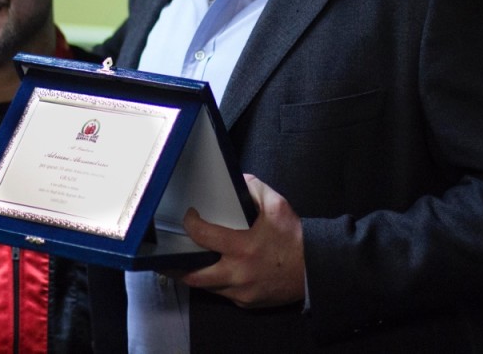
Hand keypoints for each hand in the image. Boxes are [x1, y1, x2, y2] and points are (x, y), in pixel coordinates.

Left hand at [176, 174, 304, 308]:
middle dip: (175, 266)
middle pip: (194, 275)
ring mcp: (241, 292)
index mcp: (242, 248)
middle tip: (166, 255)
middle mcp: (238, 274)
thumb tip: (236, 181)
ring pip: (206, 287)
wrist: (316, 270)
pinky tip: (213, 272)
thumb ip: (254, 189)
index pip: (203, 236)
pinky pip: (223, 294)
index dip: (190, 224)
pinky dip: (216, 283)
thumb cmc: (295, 239)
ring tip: (184, 263)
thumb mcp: (278, 206)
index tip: (190, 217)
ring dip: (195, 275)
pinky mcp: (247, 302)